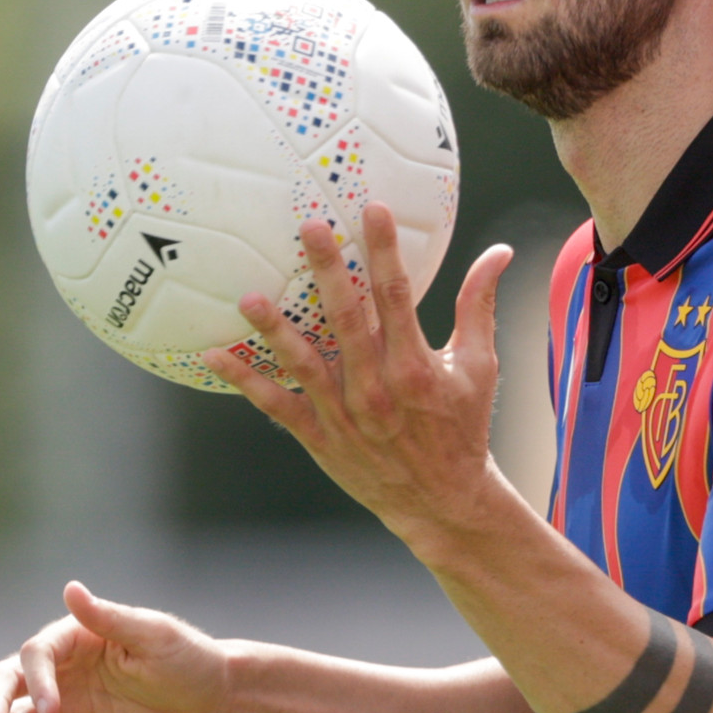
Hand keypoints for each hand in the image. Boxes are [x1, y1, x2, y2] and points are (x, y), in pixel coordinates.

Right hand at [0, 581, 227, 712]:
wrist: (215, 704)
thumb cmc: (188, 658)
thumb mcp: (152, 636)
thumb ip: (108, 619)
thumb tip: (70, 587)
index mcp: (77, 639)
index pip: (36, 655)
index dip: (37, 681)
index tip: (54, 710)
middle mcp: (63, 674)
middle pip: (9, 684)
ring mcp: (65, 712)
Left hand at [202, 202, 514, 541]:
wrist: (442, 502)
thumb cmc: (462, 427)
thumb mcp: (479, 366)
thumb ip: (479, 306)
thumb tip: (500, 252)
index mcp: (417, 365)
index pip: (399, 296)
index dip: (385, 251)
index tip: (373, 210)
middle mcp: (378, 387)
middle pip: (347, 320)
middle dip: (328, 272)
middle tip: (308, 228)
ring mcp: (345, 414)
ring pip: (305, 363)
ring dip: (276, 331)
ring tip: (249, 298)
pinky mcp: (321, 437)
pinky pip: (276, 406)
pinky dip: (245, 382)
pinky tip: (213, 354)